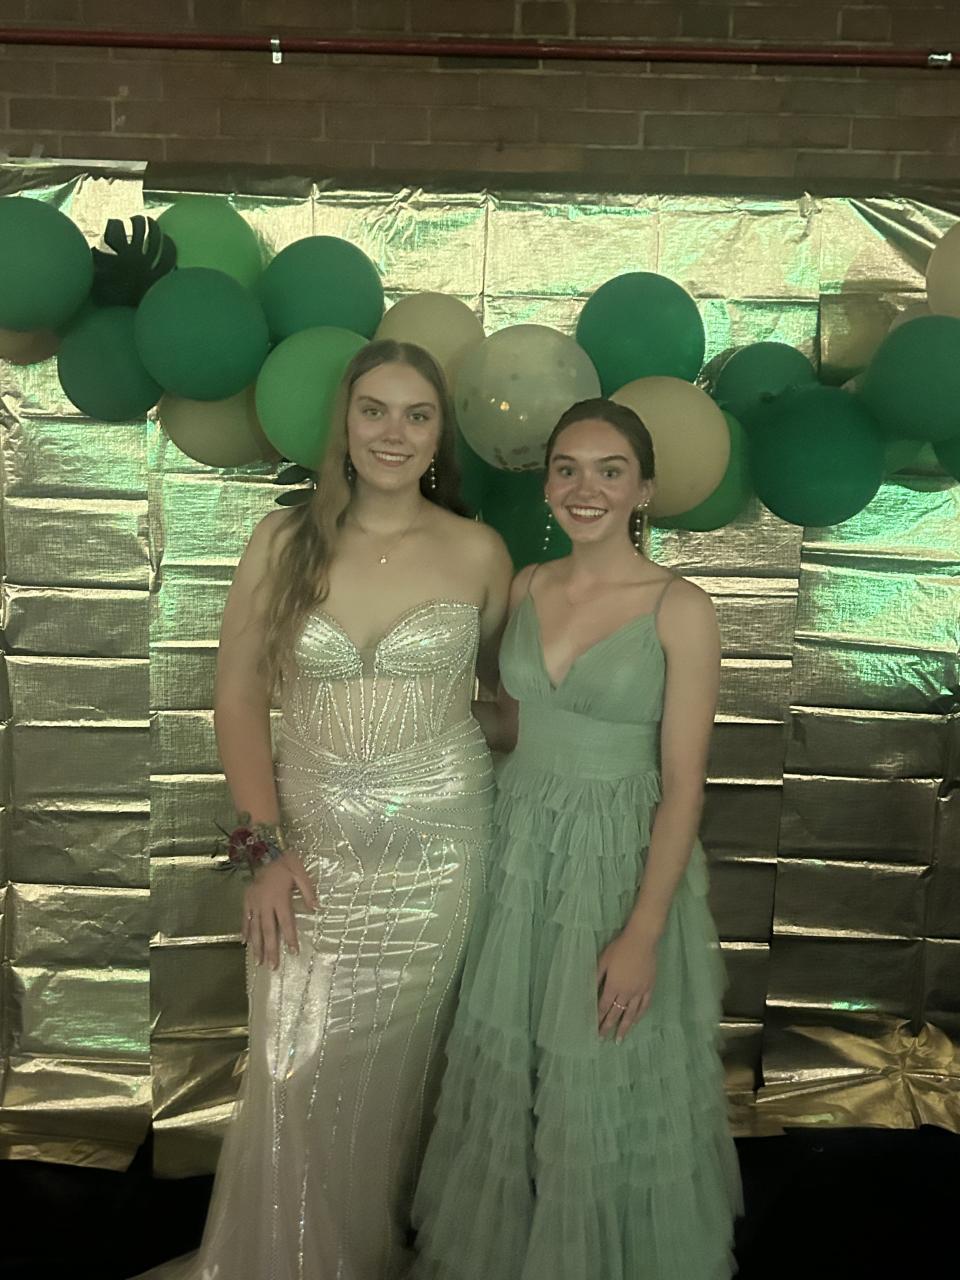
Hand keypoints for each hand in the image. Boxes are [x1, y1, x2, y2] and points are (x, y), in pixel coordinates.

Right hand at [241, 850, 317, 968]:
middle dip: (270, 949)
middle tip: (272, 967)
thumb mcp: (300, 872)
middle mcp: (265, 903)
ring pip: (254, 928)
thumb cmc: (286, 864)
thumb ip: (308, 891)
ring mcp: (253, 903)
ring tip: (258, 962)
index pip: (285, 922)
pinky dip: (244, 931)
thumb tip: (317, 908)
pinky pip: (245, 918)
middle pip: (268, 930)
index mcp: (279, 898)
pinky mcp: (246, 900)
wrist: (266, 851)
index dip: (289, 938)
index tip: (293, 952)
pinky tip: (244, 943)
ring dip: (256, 946)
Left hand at [596, 926, 657, 1042]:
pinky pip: (644, 1005)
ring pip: (631, 1014)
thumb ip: (596, 976)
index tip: (594, 1030)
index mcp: (613, 986)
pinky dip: (640, 1015)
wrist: (642, 940)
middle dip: (608, 1027)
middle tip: (602, 1039)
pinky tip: (636, 1021)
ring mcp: (639, 991)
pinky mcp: (649, 987)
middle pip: (616, 1013)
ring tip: (620, 1039)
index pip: (603, 1006)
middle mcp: (626, 992)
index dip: (598, 1018)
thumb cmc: (620, 948)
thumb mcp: (603, 960)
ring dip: (625, 1027)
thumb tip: (588, 989)